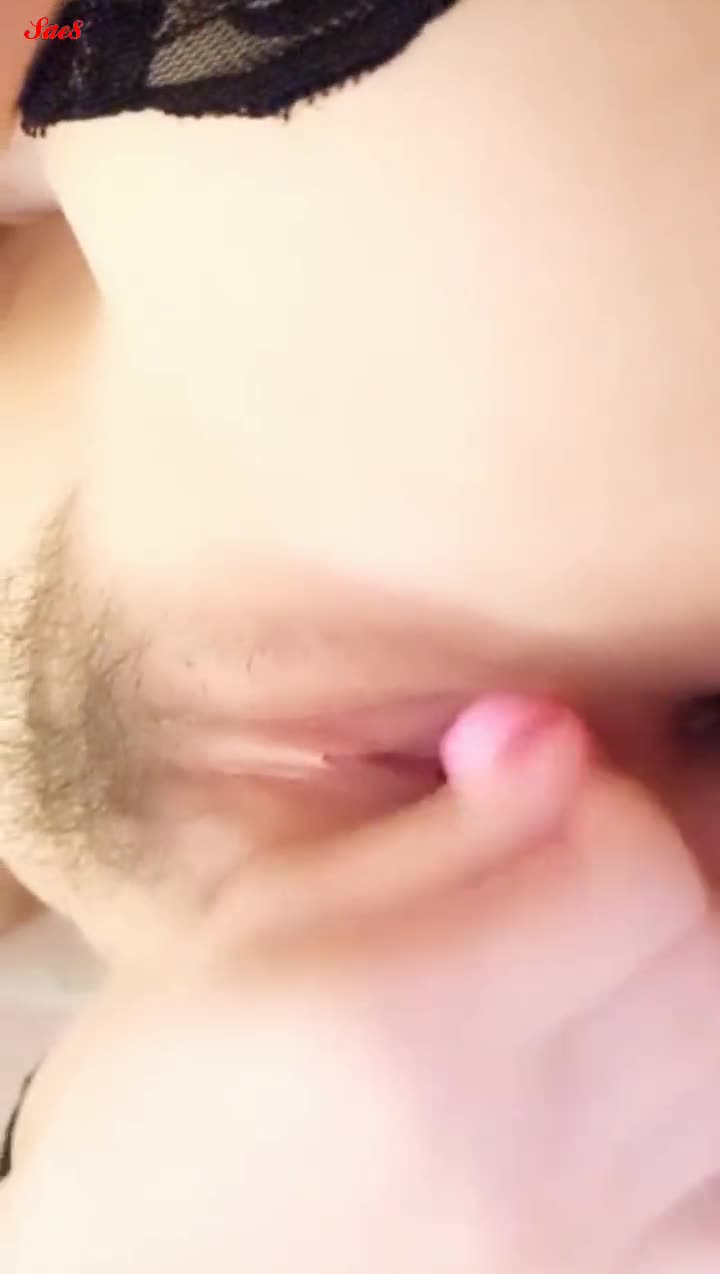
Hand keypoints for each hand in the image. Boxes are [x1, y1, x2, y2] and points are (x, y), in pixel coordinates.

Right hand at [4, 698, 719, 1273]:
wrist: (147, 1266)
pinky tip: (621, 1075)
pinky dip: (693, 1113)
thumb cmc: (172, 1078)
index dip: (614, 803)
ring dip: (680, 982)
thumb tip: (551, 730)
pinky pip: (713, 1197)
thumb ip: (430, 833)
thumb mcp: (263, 917)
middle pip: (703, 965)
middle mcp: (503, 1146)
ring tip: (586, 961)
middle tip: (575, 865)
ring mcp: (559, 1242)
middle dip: (657, 880)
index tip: (553, 792)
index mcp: (404, 1021)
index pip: (640, 878)